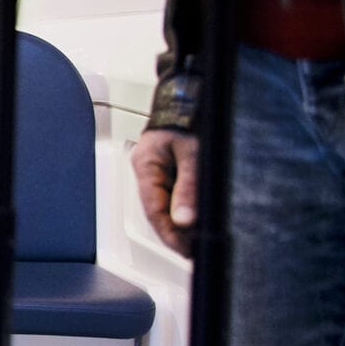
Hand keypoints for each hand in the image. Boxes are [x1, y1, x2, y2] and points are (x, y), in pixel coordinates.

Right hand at [131, 128, 197, 255]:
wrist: (190, 94)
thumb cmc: (190, 116)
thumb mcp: (194, 153)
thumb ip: (188, 187)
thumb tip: (184, 220)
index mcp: (146, 165)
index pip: (153, 210)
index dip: (169, 234)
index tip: (185, 250)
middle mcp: (147, 170)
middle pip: (157, 210)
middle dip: (175, 233)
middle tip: (194, 251)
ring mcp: (156, 169)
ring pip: (165, 204)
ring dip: (180, 223)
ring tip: (198, 239)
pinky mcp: (168, 169)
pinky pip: (172, 194)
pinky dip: (184, 209)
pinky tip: (196, 219)